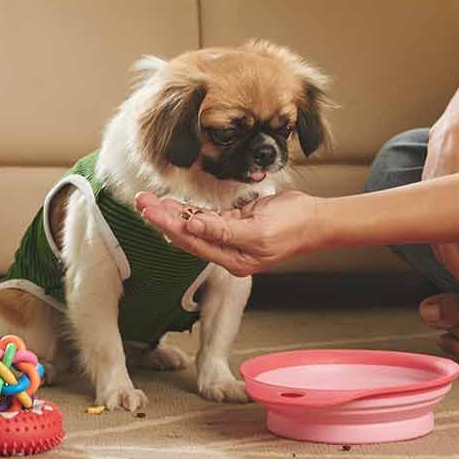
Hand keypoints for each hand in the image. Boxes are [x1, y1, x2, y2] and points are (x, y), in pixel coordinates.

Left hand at [135, 191, 321, 276]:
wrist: (317, 221)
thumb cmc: (294, 226)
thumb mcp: (259, 229)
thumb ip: (224, 230)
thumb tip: (193, 224)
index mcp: (233, 259)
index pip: (191, 240)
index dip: (168, 224)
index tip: (149, 210)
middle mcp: (228, 252)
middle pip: (187, 235)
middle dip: (163, 218)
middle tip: (141, 201)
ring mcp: (231, 240)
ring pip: (194, 226)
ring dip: (172, 213)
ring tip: (149, 200)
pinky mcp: (235, 226)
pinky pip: (206, 219)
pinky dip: (189, 211)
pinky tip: (172, 204)